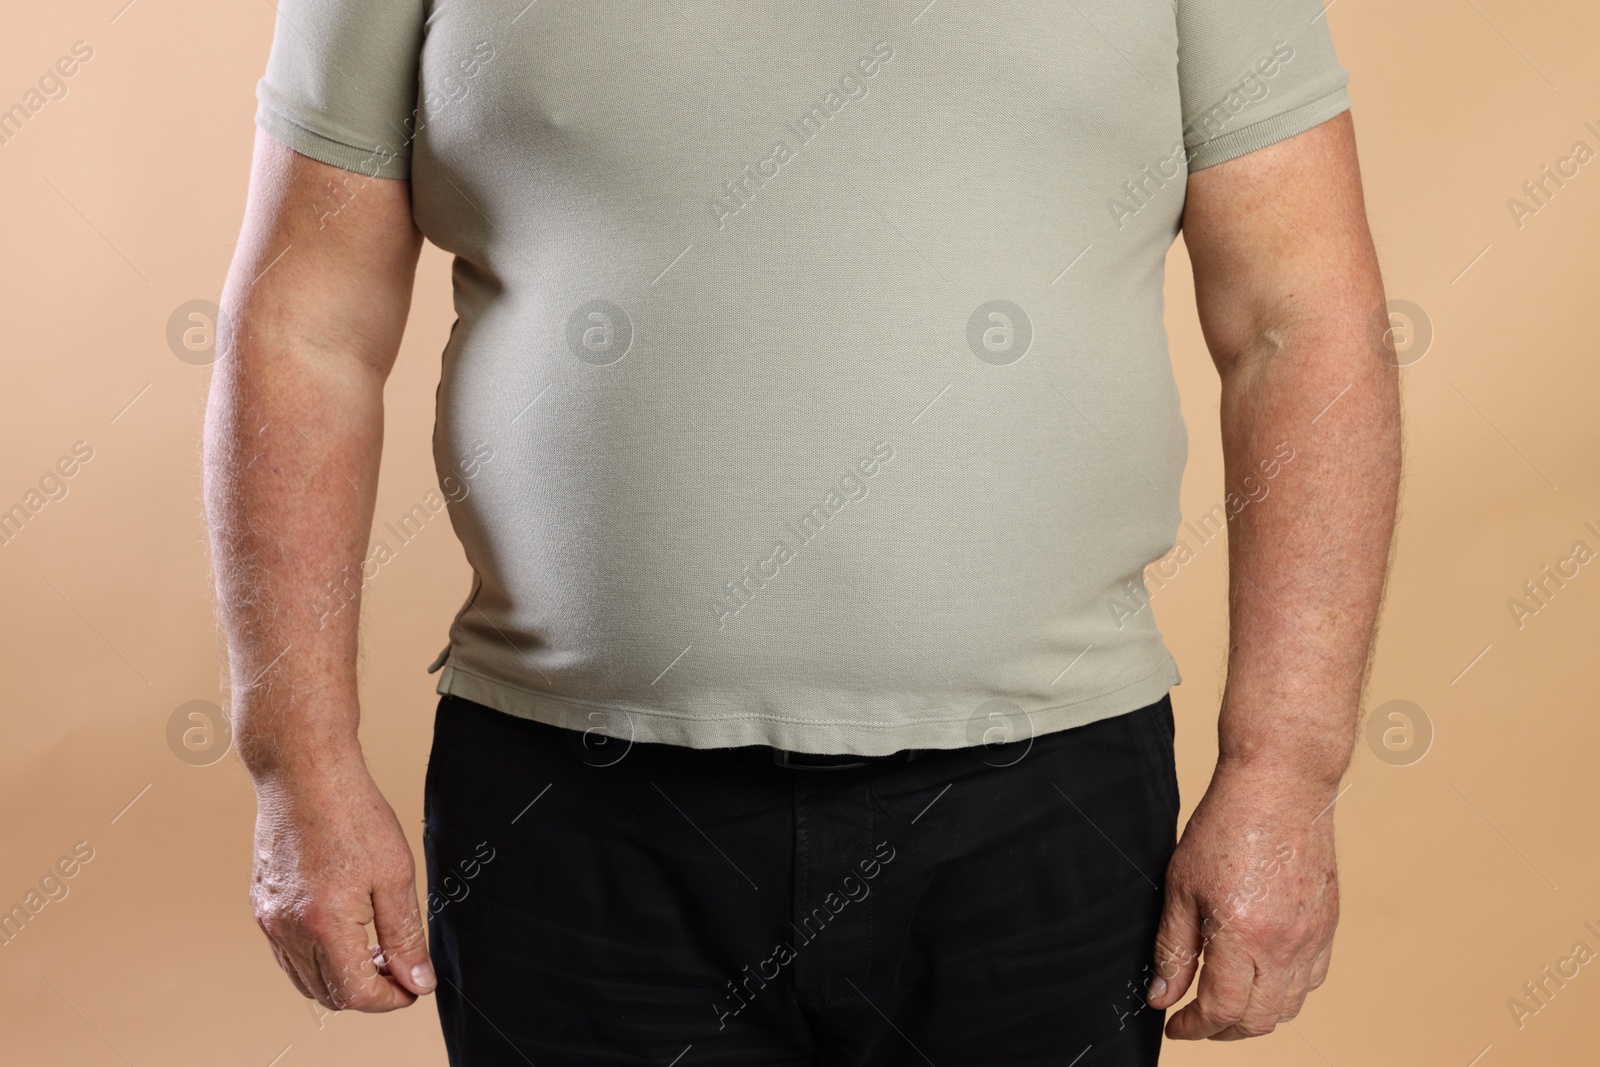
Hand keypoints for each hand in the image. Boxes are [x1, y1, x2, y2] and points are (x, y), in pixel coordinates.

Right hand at [249, 757, 436, 1011]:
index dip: (390, 998)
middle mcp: (287, 929)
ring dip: (341, 977)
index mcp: (323, 925)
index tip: (414, 986)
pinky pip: (288, 954)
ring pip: (305, 978)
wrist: (304, 771)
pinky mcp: (261, 904)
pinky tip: (346, 931)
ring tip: (376, 948)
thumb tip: (418, 980)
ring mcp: (269, 918)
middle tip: (400, 965)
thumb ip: (405, 935)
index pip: (356, 993)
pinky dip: (317, 958)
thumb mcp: (395, 874)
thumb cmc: (352, 812)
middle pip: (328, 994)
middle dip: (369, 990)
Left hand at [1145, 762, 1339, 1039]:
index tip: (1173, 1025)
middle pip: (1258, 1020)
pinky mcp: (1328, 925)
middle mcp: (1285, 946)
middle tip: (1196, 1020)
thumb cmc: (1226, 826)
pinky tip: (1261, 975)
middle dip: (1222, 1030)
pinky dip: (1286, 991)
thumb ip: (1173, 948)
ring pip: (1289, 1006)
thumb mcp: (1182, 887)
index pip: (1221, 1010)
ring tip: (1226, 1002)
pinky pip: (1313, 979)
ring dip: (1256, 1015)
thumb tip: (1162, 996)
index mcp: (1244, 936)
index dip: (1193, 1027)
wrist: (1280, 786)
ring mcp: (1313, 937)